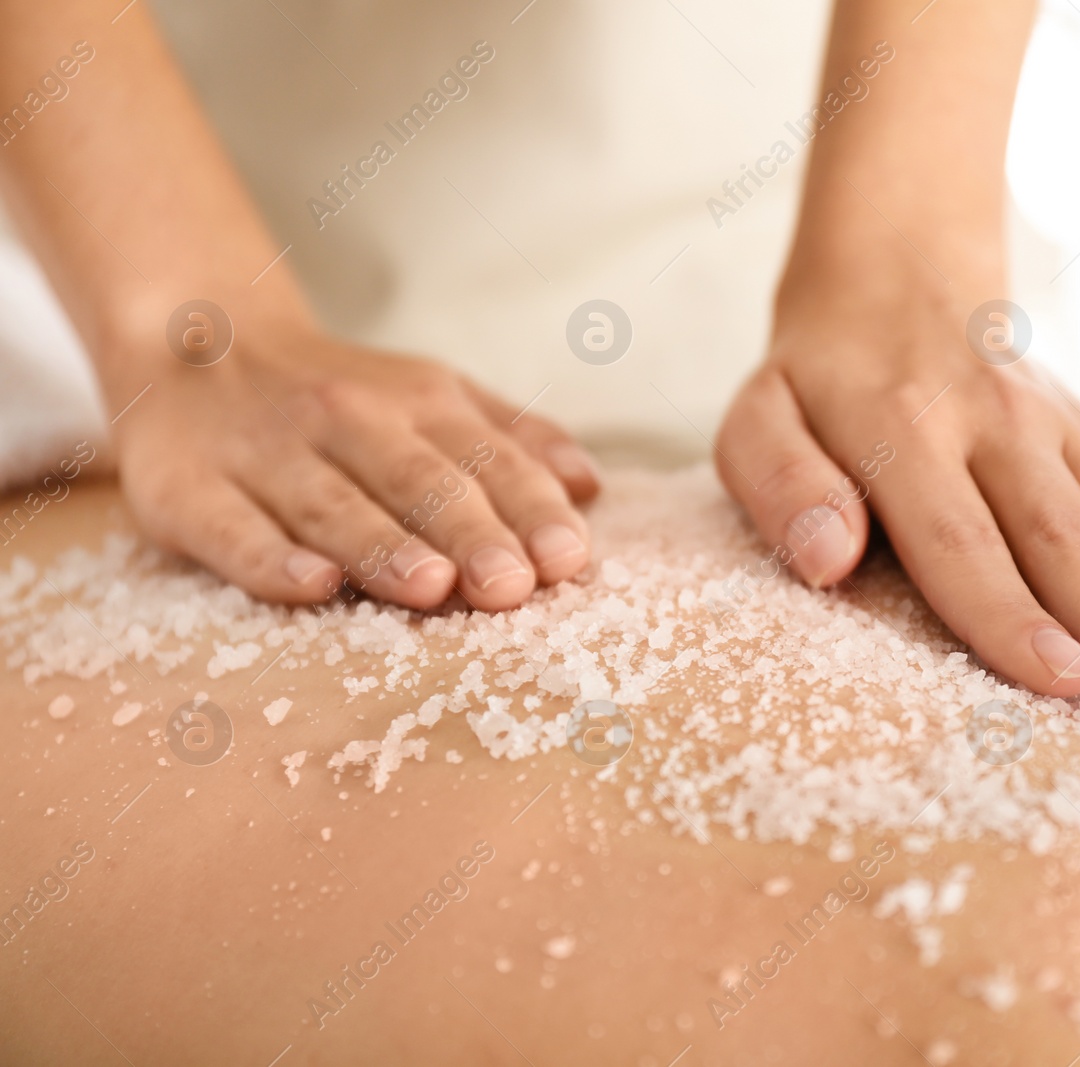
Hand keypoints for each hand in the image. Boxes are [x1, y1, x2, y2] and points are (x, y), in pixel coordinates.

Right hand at [108, 324, 598, 610]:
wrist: (189, 340)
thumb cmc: (338, 395)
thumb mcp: (431, 395)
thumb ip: (511, 439)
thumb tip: (590, 486)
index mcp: (419, 404)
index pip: (486, 460)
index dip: (529, 510)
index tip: (569, 559)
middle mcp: (347, 421)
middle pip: (418, 482)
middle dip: (470, 533)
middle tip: (513, 586)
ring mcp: (266, 455)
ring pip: (332, 505)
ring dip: (383, 546)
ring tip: (432, 587)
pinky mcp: (188, 491)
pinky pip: (233, 529)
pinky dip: (271, 559)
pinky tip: (313, 586)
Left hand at [715, 253, 1079, 722]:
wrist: (893, 276)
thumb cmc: (814, 383)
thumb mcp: (758, 421)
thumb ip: (781, 485)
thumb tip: (827, 558)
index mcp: (900, 429)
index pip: (959, 538)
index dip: (1010, 613)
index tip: (1064, 681)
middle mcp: (993, 420)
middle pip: (1060, 535)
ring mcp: (1056, 419)